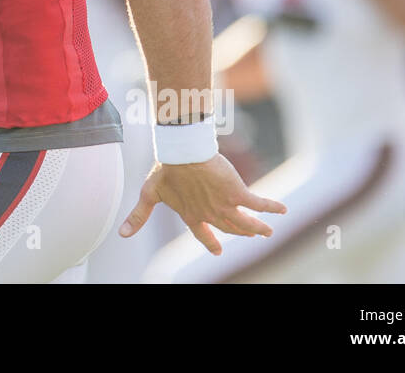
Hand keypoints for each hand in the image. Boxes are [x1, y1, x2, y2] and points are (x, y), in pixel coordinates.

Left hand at [119, 153, 286, 254]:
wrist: (183, 153)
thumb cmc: (165, 170)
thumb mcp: (149, 194)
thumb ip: (138, 215)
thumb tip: (120, 235)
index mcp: (190, 215)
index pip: (201, 234)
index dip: (209, 243)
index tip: (216, 251)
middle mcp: (209, 215)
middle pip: (228, 229)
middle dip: (239, 233)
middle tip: (251, 236)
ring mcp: (225, 207)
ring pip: (245, 223)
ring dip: (257, 228)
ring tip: (268, 232)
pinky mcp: (238, 194)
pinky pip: (259, 204)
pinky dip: (271, 208)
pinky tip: (283, 210)